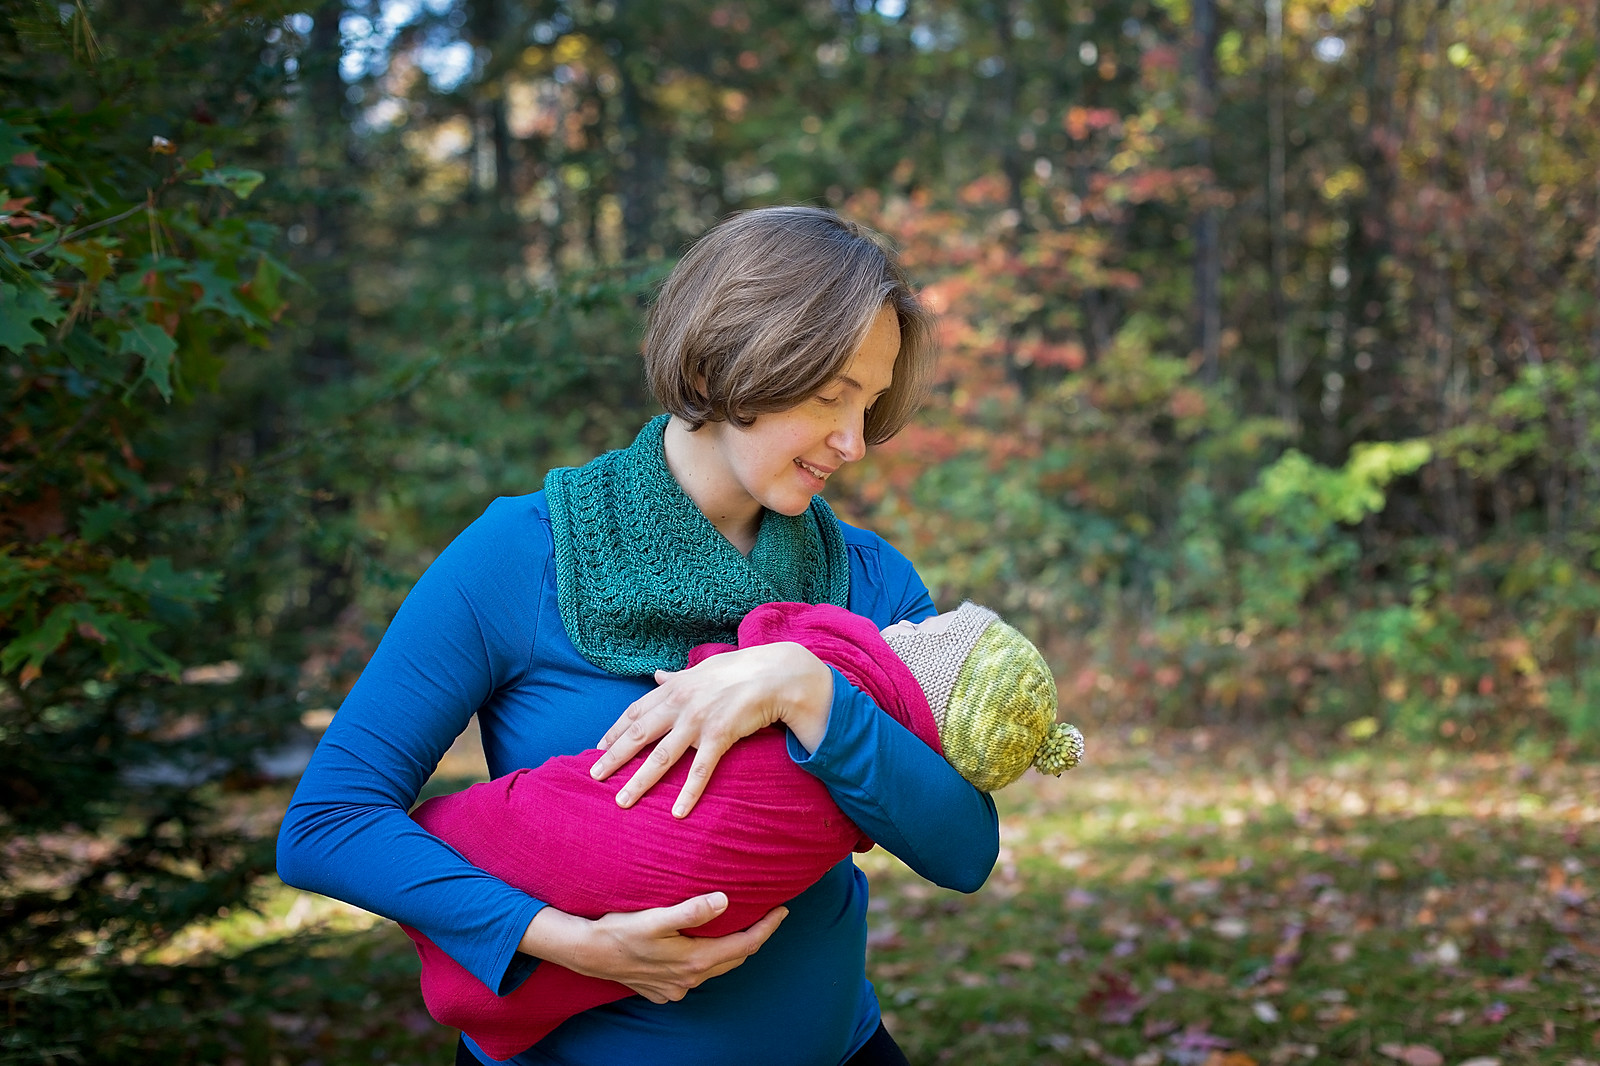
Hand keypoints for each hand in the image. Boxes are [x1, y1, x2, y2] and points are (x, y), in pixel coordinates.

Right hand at [519, 893, 788, 1003]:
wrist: (587, 953)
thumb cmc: (620, 930)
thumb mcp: (655, 917)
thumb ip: (691, 910)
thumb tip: (723, 900)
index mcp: (694, 961)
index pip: (744, 945)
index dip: (767, 928)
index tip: (783, 910)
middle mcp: (689, 979)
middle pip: (734, 959)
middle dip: (754, 937)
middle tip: (767, 914)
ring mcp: (675, 988)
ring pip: (715, 968)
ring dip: (730, 949)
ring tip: (739, 925)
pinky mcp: (662, 990)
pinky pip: (694, 976)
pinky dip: (706, 960)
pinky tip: (702, 945)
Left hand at [590, 642, 833, 816]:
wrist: (775, 673)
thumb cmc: (739, 670)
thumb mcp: (701, 670)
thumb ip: (677, 677)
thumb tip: (657, 675)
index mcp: (674, 688)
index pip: (635, 712)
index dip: (615, 731)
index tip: (599, 748)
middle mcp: (680, 704)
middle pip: (639, 734)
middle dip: (614, 757)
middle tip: (593, 776)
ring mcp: (698, 721)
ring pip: (661, 757)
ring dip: (639, 781)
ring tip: (622, 801)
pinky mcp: (719, 736)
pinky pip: (700, 769)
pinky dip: (688, 792)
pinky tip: (677, 813)